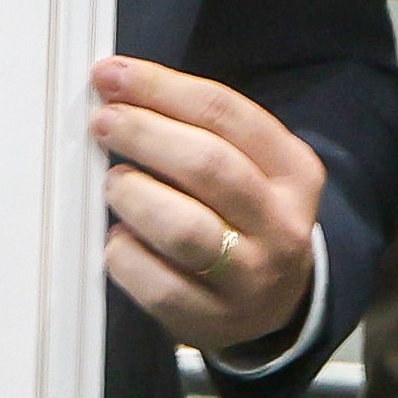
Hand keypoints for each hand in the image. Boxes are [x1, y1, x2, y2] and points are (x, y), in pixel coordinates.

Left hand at [93, 56, 320, 355]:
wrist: (274, 302)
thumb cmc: (242, 216)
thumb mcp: (248, 165)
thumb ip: (196, 128)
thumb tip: (117, 88)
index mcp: (293, 172)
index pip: (225, 113)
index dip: (161, 88)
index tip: (111, 76)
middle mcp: (281, 225)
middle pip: (208, 166)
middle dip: (145, 135)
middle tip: (104, 123)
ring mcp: (251, 278)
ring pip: (185, 229)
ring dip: (135, 195)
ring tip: (114, 184)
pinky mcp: (215, 321)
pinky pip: (158, 285)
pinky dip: (126, 254)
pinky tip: (120, 238)